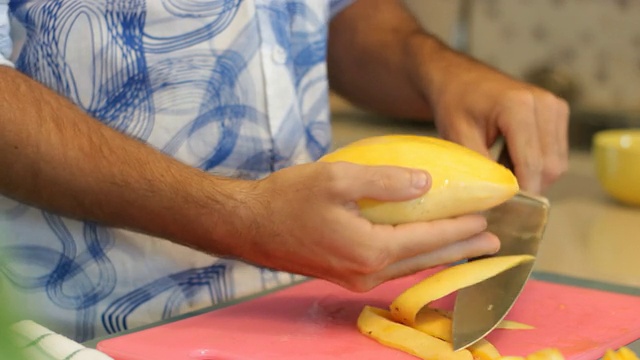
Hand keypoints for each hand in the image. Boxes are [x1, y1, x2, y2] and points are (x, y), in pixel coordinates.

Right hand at [234, 161, 498, 291]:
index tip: (488, 219)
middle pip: (426, 260)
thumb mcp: (337, 178)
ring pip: (410, 266)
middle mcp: (368, 271)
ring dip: (440, 254)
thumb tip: (425, 184)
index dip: (461, 228)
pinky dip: (415, 256)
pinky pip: (391, 267)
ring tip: (465, 246)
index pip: (429, 238)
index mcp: (371, 249)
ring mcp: (355, 277)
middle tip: (493, 243)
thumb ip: (386, 180)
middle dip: (461, 250)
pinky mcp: (344, 273)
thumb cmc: (287, 199)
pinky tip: (420, 248)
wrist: (248, 225)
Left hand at [421, 49, 569, 193]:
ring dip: (531, 174)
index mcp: (519, 106)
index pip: (532, 163)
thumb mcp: (458, 136)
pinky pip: (555, 152)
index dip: (523, 191)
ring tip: (498, 168)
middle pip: (550, 166)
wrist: (459, 78)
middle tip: (497, 192)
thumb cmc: (454, 103)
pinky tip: (508, 157)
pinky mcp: (557, 112)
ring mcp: (555, 106)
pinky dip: (534, 163)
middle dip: (528, 185)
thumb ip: (479, 168)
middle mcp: (545, 104)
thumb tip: (494, 201)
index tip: (506, 210)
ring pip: (556, 163)